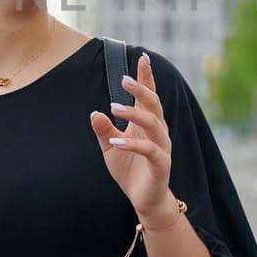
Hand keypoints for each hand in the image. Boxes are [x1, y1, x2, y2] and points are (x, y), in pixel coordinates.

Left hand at [89, 52, 174, 221]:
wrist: (145, 199)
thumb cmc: (130, 170)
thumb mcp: (110, 148)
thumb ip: (104, 130)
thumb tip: (94, 112)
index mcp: (147, 123)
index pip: (149, 96)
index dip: (146, 77)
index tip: (142, 57)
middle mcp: (158, 131)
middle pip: (154, 104)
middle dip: (141, 89)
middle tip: (123, 79)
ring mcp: (162, 147)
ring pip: (153, 123)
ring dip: (134, 113)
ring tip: (113, 107)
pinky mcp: (162, 164)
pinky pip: (150, 150)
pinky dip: (133, 144)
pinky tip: (116, 141)